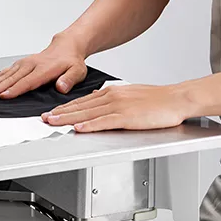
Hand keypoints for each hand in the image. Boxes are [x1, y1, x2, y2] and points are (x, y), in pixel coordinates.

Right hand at [0, 34, 87, 98]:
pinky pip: (4, 71)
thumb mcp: (78, 71)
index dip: (15, 89)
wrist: (66, 47)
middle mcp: (32, 64)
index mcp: (45, 68)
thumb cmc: (71, 62)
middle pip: (13, 78)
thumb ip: (69, 79)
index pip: (28, 81)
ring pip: (6, 74)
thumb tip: (61, 87)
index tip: (4, 95)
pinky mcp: (19, 64)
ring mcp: (24, 63)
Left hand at [41, 84, 190, 131]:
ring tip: (53, 123)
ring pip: (87, 114)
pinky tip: (79, 128)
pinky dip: (90, 125)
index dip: (64, 108)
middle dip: (60, 113)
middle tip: (44, 119)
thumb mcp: (128, 94)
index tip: (51, 112)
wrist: (176, 98)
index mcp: (110, 92)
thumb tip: (96, 100)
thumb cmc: (156, 98)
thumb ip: (111, 97)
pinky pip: (104, 122)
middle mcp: (111, 96)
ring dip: (68, 119)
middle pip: (79, 107)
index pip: (81, 101)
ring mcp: (118, 106)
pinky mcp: (127, 117)